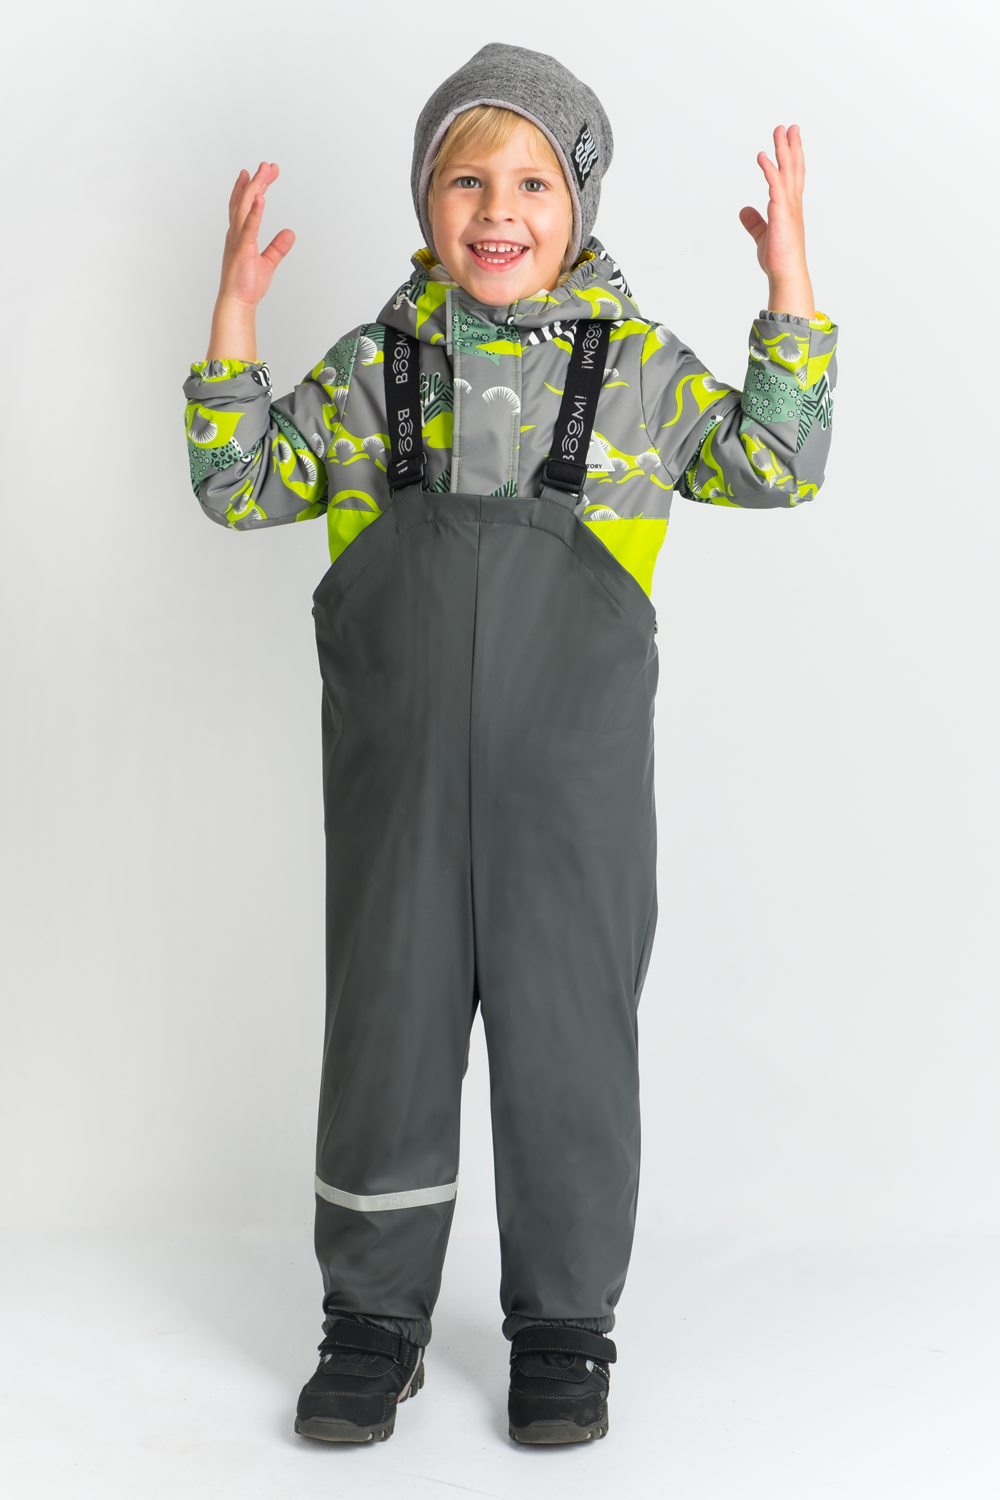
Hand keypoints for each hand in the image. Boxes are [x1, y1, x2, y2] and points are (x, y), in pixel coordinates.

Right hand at [206, 163, 294, 360]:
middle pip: (244, 200)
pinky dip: (254, 212)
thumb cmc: (247, 285)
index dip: (251, 186)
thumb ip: (279, 247)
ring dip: (255, 188)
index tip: (262, 172)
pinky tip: (260, 198)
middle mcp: (236, 233)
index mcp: (241, 234)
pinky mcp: (242, 250)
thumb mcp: (268, 262)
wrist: (238, 303)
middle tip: (267, 166)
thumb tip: (290, 233)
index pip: (245, 204)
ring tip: (264, 172)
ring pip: (244, 207)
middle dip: (256, 181)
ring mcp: (238, 240)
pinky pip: (249, 227)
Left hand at [739, 126, 814, 319]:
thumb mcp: (763, 235)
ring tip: (779, 131)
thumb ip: (754, 221)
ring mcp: (788, 205)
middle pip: (793, 168)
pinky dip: (769, 169)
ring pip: (787, 171)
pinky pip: (774, 184)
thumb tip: (744, 211)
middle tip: (789, 127)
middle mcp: (792, 202)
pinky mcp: (780, 211)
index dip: (793, 157)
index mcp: (790, 206)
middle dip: (791, 146)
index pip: (792, 176)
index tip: (791, 139)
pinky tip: (762, 156)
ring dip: (783, 150)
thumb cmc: (778, 257)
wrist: (785, 272)